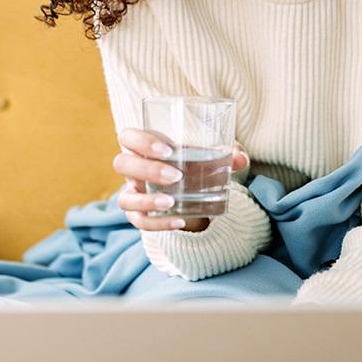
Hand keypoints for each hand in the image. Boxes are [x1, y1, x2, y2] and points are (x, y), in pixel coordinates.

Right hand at [113, 128, 248, 231]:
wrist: (188, 189)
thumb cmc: (192, 162)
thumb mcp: (208, 154)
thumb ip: (226, 152)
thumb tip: (240, 158)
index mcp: (144, 146)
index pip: (128, 136)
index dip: (141, 141)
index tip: (168, 150)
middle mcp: (133, 169)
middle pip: (121, 164)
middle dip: (147, 170)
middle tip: (176, 176)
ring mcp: (133, 193)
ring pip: (125, 198)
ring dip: (147, 201)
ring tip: (172, 202)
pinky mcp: (139, 214)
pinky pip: (140, 222)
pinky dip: (158, 224)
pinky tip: (179, 221)